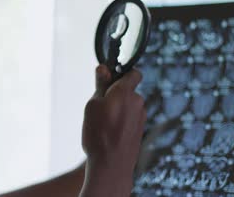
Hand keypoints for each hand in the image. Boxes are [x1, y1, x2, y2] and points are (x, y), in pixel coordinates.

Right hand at [80, 65, 145, 196]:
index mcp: (125, 92)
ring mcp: (141, 117)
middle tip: (100, 105)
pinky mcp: (141, 130)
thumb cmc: (98, 133)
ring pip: (129, 106)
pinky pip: (131, 118)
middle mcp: (138, 102)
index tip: (111, 79)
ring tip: (104, 123)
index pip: (134, 73)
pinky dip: (122, 121)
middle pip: (128, 91)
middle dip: (116, 94)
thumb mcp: (92, 105)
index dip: (122, 73)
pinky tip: (111, 133)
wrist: (111, 166)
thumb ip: (100, 85)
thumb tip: (103, 67)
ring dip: (119, 109)